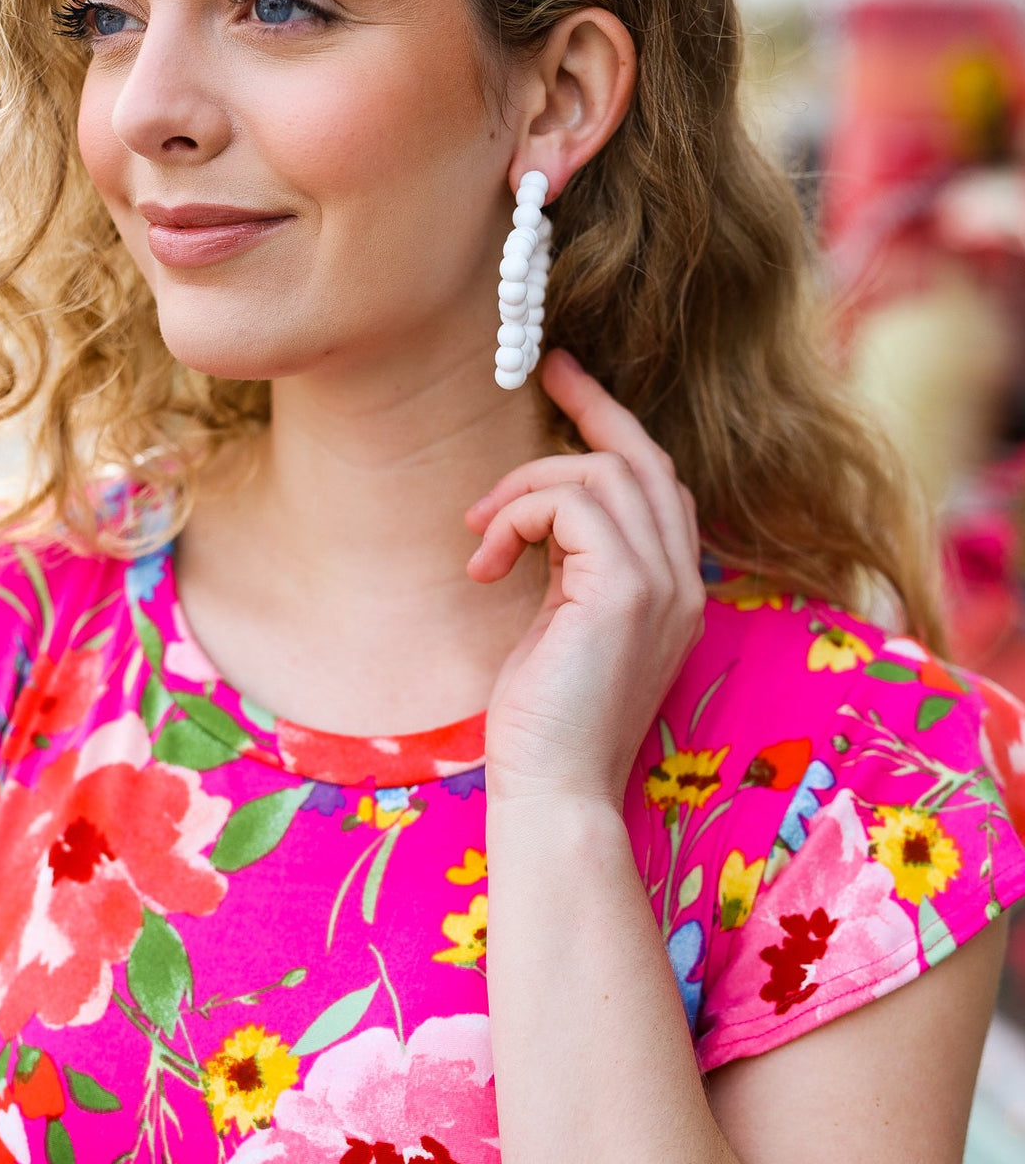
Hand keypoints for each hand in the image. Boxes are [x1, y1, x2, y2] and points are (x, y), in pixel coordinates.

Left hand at [467, 349, 704, 808]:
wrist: (555, 793)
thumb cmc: (545, 726)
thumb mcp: (562, 629)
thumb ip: (571, 572)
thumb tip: (540, 520)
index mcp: (673, 593)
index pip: (658, 487)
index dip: (616, 429)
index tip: (567, 385)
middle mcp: (681, 583)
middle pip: (645, 459)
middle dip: (592, 406)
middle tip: (545, 369)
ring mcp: (662, 585)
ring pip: (603, 473)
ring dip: (526, 488)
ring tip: (481, 536)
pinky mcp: (625, 592)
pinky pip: (570, 503)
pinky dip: (518, 515)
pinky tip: (487, 562)